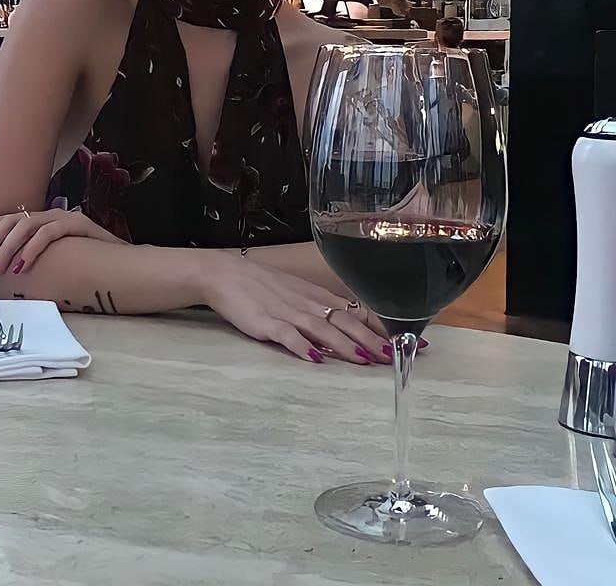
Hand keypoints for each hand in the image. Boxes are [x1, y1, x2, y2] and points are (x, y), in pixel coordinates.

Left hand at [0, 208, 121, 277]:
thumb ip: (30, 259)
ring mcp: (64, 218)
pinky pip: (48, 233)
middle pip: (12, 219)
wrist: (121, 262)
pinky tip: (23, 265)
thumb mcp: (51, 261)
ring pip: (26, 225)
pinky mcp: (77, 224)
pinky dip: (32, 248)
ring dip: (8, 247)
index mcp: (41, 221)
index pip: (7, 218)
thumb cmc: (85, 263)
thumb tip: (1, 272)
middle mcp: (49, 215)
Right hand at [202, 254, 393, 365]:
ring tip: (365, 359)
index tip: (407, 339)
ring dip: (345, 345)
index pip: (356, 312)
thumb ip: (320, 309)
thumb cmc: (262, 285)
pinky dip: (302, 347)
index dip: (381, 327)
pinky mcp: (266, 323)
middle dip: (371, 340)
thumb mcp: (297, 293)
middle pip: (345, 322)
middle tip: (394, 355)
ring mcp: (288, 313)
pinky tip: (314, 359)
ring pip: (322, 329)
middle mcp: (308, 304)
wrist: (226, 274)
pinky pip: (287, 335)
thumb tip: (346, 327)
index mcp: (317, 296)